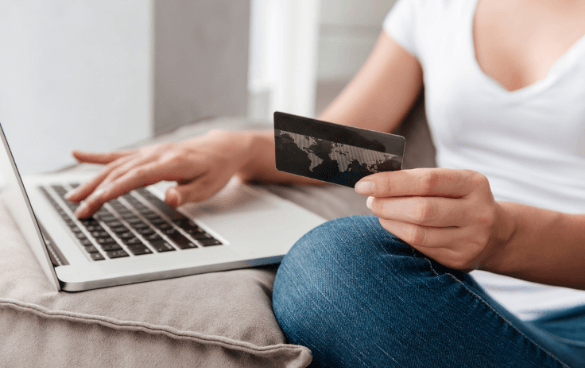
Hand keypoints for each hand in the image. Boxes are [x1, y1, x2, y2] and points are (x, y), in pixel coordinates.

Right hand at [66, 129, 252, 217]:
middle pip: (119, 172)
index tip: (94, 202)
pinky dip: (98, 156)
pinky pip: (120, 154)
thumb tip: (169, 200)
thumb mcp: (209, 186)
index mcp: (170, 163)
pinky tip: (78, 154)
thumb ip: (187, 194)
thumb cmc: (216, 169)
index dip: (113, 190)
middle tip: (77, 208)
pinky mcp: (147, 153)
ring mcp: (150, 152)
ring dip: (92, 179)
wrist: (222, 148)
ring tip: (72, 195)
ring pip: (115, 165)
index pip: (135, 178)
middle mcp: (156, 154)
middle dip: (96, 190)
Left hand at [355, 168, 511, 271]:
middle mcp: (476, 212)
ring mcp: (470, 239)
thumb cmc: (461, 200)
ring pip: (418, 233)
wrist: (497, 233)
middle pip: (421, 210)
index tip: (364, 184)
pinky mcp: (459, 259)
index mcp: (472, 183)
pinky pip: (420, 248)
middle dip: (387, 204)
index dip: (390, 183)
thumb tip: (375, 183)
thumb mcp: (452, 182)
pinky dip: (399, 235)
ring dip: (389, 221)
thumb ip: (419, 180)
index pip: (426, 181)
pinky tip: (392, 225)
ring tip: (378, 211)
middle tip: (370, 200)